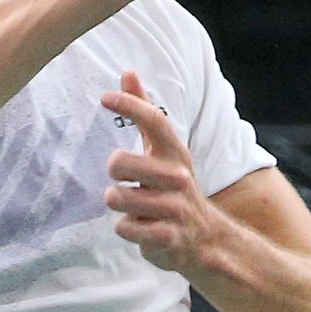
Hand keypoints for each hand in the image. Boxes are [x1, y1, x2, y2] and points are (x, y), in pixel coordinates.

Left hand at [102, 70, 225, 273]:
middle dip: (114, 173)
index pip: (156, 120)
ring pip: (116, 198)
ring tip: (136, 207)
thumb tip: (128, 72)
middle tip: (127, 181)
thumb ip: (144, 111)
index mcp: (175, 152)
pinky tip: (143, 228)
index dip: (131, 105)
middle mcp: (178, 177)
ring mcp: (174, 208)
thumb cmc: (174, 187)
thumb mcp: (165, 149)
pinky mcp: (167, 237)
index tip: (105, 97)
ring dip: (118, 204)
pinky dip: (126, 229)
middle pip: (119, 163)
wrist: (206, 239)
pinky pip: (124, 228)